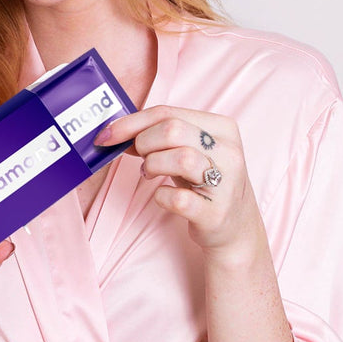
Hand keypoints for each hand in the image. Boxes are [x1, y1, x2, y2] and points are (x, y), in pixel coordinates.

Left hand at [95, 106, 265, 259]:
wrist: (236, 229)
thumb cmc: (203, 183)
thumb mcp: (188, 151)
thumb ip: (159, 136)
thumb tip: (116, 131)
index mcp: (222, 128)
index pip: (168, 112)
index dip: (130, 122)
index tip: (106, 136)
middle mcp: (229, 151)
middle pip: (172, 130)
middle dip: (144, 143)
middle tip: (141, 159)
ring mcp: (226, 183)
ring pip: (181, 158)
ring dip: (153, 166)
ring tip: (151, 174)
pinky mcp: (216, 213)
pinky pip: (178, 198)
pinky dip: (161, 196)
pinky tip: (165, 197)